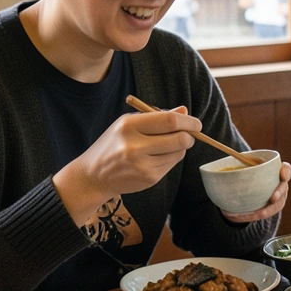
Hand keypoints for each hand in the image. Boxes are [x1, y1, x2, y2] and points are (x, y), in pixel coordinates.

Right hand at [54, 107, 199, 224]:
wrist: (94, 175)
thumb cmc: (114, 144)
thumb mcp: (128, 124)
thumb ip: (157, 117)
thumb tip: (184, 112)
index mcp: (129, 125)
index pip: (169, 121)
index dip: (188, 122)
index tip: (196, 123)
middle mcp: (135, 146)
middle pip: (179, 138)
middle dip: (190, 136)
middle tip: (190, 134)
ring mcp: (142, 165)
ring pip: (178, 153)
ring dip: (180, 148)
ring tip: (166, 145)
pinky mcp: (149, 178)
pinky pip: (171, 165)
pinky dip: (171, 158)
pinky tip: (157, 157)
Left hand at [221, 162, 290, 223]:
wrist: (246, 188)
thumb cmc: (248, 173)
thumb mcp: (245, 166)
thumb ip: (241, 163)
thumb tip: (227, 162)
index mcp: (277, 171)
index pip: (286, 169)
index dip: (286, 171)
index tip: (282, 174)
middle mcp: (280, 184)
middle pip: (284, 188)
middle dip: (279, 193)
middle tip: (272, 198)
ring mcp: (278, 198)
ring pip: (276, 205)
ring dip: (267, 210)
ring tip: (255, 214)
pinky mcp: (270, 209)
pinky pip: (264, 214)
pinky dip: (253, 216)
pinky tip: (240, 216)